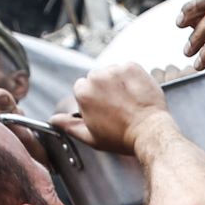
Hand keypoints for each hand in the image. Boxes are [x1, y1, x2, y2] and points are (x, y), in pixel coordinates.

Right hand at [60, 62, 175, 158]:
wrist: (150, 132)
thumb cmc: (121, 137)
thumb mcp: (90, 137)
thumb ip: (69, 126)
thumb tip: (54, 120)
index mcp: (83, 91)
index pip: (82, 88)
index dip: (93, 101)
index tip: (103, 110)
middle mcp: (97, 77)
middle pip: (96, 78)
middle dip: (104, 90)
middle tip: (118, 107)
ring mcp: (116, 70)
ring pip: (112, 72)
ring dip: (117, 83)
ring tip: (128, 101)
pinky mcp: (132, 67)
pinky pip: (127, 69)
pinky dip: (131, 78)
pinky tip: (136, 93)